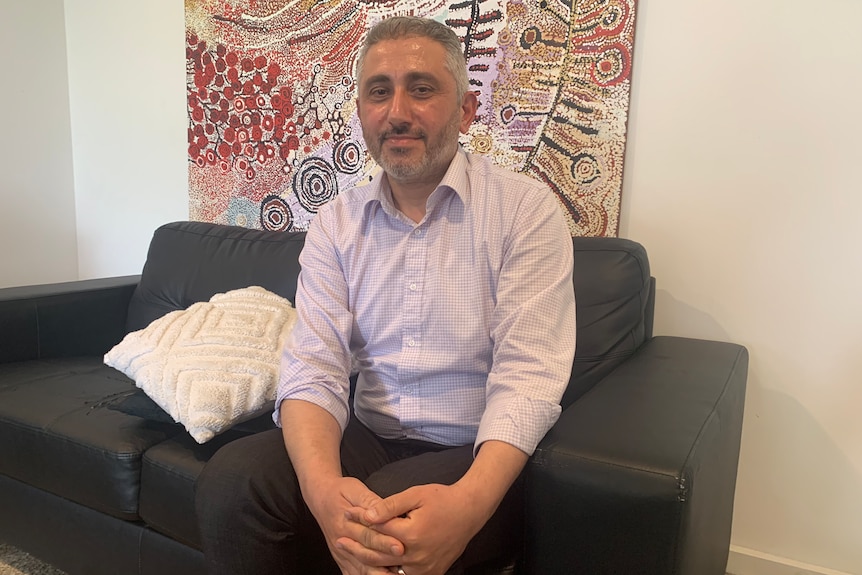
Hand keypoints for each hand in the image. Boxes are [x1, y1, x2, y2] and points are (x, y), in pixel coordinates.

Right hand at [305, 476, 405, 574]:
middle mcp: (342, 541)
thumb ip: (370, 500)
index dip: (384, 542)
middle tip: (401, 560)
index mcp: (345, 523)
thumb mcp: (354, 489)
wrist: (321, 497)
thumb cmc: (340, 491)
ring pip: (360, 569)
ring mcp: (341, 553)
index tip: (400, 547)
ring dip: (377, 573)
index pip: (367, 535)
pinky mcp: (342, 559)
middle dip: (385, 560)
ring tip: (394, 574)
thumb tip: (384, 509)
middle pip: (366, 554)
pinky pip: (353, 574)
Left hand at [343, 483, 485, 574]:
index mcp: (412, 534)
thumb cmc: (442, 499)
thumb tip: (367, 515)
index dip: (359, 520)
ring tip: (351, 553)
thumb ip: (390, 506)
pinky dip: (386, 571)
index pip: (377, 529)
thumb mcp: (415, 495)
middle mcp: (417, 555)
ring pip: (387, 569)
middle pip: (378, 554)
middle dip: (356, 545)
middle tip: (339, 539)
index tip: (346, 513)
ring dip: (367, 562)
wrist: (469, 512)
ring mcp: (424, 568)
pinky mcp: (430, 573)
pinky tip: (373, 565)